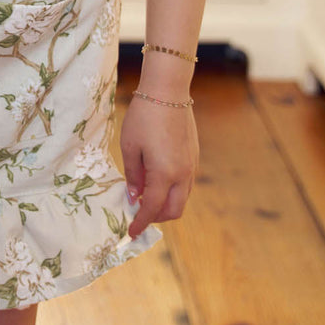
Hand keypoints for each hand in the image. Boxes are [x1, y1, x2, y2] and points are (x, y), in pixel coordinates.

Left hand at [120, 95, 198, 239]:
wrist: (168, 90)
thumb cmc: (144, 116)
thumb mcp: (130, 145)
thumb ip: (132, 174)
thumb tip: (134, 196)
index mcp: (164, 174)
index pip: (152, 209)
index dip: (140, 223)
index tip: (130, 233)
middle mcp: (183, 174)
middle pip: (174, 211)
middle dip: (156, 218)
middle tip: (138, 214)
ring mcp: (192, 165)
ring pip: (182, 198)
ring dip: (165, 205)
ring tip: (145, 197)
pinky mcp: (194, 156)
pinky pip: (186, 184)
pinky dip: (172, 191)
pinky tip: (157, 180)